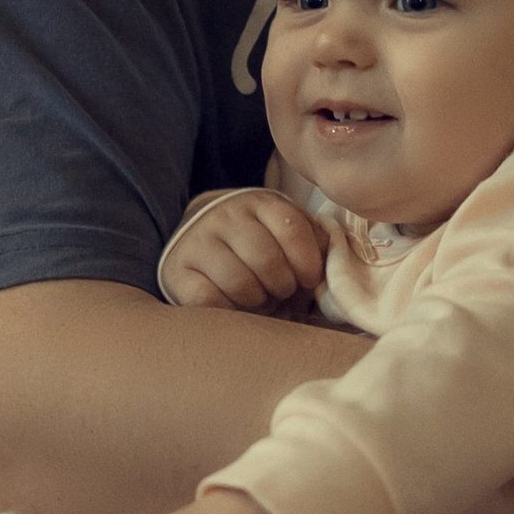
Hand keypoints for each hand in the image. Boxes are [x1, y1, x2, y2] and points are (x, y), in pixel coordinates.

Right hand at [164, 189, 326, 312]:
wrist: (200, 236)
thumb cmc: (258, 243)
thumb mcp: (285, 233)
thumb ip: (314, 243)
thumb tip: (337, 267)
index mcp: (259, 203)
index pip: (292, 227)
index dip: (308, 262)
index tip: (310, 279)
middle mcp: (225, 216)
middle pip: (266, 259)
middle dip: (283, 285)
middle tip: (283, 292)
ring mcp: (198, 241)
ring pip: (239, 282)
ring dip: (258, 301)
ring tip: (260, 298)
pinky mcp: (177, 270)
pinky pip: (208, 299)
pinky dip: (229, 310)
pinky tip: (235, 306)